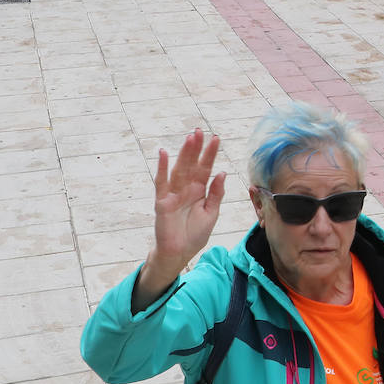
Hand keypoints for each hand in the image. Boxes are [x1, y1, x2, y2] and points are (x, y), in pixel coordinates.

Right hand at [149, 128, 225, 265]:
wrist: (180, 252)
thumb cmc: (195, 233)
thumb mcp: (212, 213)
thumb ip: (216, 193)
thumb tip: (222, 172)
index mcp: (200, 190)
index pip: (206, 168)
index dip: (210, 154)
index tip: (216, 138)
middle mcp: (186, 188)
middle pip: (192, 164)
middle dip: (196, 148)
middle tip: (200, 131)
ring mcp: (173, 193)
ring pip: (179, 169)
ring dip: (183, 154)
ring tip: (190, 138)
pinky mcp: (162, 201)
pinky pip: (161, 182)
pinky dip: (161, 168)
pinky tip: (163, 154)